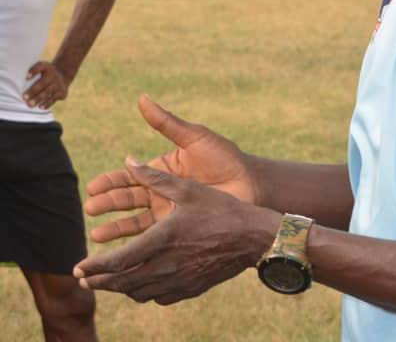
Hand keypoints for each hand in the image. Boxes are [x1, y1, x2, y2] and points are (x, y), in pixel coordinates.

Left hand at [24, 61, 69, 108]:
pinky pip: (53, 99)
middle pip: (43, 83)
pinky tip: (40, 107)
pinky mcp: (62, 93)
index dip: (33, 72)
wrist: (63, 75)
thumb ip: (33, 70)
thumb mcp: (42, 66)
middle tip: (24, 98)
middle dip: (33, 91)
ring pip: (47, 93)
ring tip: (30, 104)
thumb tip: (26, 78)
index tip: (26, 78)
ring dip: (38, 99)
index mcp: (47, 68)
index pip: (40, 67)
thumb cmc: (46, 72)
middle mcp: (54, 76)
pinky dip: (47, 103)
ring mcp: (59, 85)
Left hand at [75, 157, 279, 304]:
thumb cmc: (222, 208)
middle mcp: (166, 265)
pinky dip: (143, 292)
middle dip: (99, 282)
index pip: (117, 262)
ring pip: (137, 292)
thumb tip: (129, 161)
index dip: (94, 267)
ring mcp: (178, 280)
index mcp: (162, 239)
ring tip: (109, 282)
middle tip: (85, 279)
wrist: (253, 236)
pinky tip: (142, 284)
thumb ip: (154, 177)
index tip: (79, 267)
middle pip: (122, 283)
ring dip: (119, 289)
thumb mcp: (188, 189)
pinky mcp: (190, 288)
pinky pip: (157, 297)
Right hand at [84, 94, 259, 243]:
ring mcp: (169, 211)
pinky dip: (135, 244)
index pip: (129, 174)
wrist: (251, 184)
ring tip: (97, 234)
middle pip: (127, 198)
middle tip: (91, 208)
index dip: (110, 180)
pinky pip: (152, 237)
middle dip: (107, 204)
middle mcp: (161, 190)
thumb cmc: (225, 158)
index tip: (92, 186)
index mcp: (162, 168)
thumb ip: (166, 122)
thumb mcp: (194, 137)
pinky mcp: (178, 229)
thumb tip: (141, 98)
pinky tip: (121, 251)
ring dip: (115, 228)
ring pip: (135, 221)